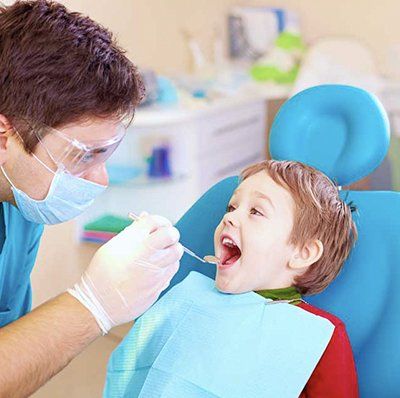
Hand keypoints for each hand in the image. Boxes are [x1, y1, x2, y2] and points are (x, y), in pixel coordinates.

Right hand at [68, 213, 182, 333]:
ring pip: (176, 253)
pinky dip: (168, 266)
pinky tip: (157, 268)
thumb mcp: (112, 247)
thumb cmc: (102, 274)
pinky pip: (172, 270)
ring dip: (171, 250)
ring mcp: (154, 271)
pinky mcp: (159, 286)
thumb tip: (145, 217)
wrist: (98, 304)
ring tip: (160, 255)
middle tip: (164, 239)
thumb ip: (132, 232)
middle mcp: (145, 254)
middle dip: (170, 234)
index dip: (160, 221)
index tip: (159, 226)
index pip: (155, 221)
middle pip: (171, 235)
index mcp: (131, 241)